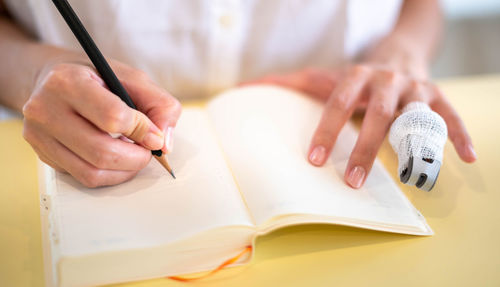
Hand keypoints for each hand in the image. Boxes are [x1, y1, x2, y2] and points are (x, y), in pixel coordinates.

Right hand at [22, 56, 180, 186]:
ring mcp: (39, 135)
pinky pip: (83, 177)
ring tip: (134, 155)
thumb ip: (158, 104)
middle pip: (101, 152)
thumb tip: (163, 143)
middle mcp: (46, 109)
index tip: (155, 135)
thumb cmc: (95, 78)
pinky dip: (109, 174)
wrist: (52, 81)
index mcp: (68, 81)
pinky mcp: (42, 154)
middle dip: (136, 158)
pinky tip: (117, 159)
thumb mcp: (131, 78)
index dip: (142, 130)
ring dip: (124, 170)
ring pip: (92, 172)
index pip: (112, 117)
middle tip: (149, 151)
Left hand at [246, 63, 475, 188]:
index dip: (327, 130)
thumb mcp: (324, 77)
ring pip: (415, 116)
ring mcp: (414, 89)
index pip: (338, 102)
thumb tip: (243, 87)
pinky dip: (459, 135)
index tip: (316, 160)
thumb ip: (287, 84)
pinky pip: (451, 117)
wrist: (397, 54)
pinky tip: (467, 158)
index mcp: (356, 76)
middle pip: (378, 114)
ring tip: (412, 177)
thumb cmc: (355, 77)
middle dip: (366, 147)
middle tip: (353, 181)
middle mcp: (387, 81)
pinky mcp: (438, 98)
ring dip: (414, 146)